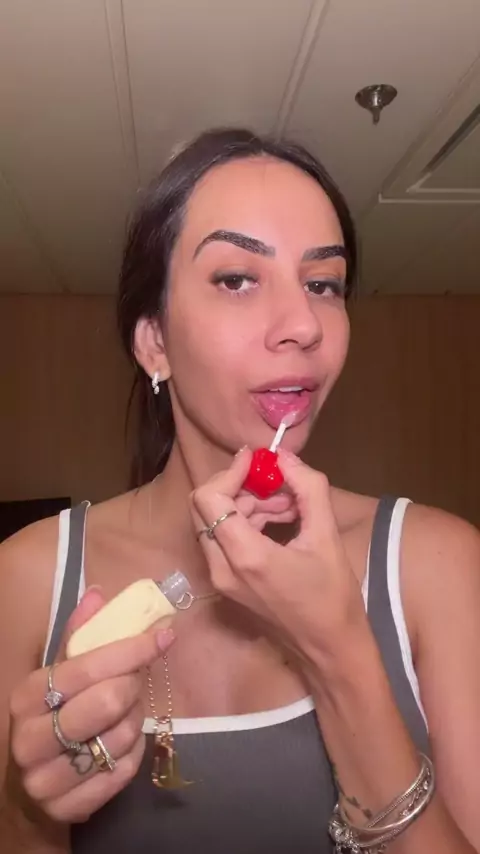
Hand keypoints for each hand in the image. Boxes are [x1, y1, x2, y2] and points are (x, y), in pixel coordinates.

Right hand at [9, 588, 173, 822]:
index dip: (131, 649)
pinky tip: (123, 742)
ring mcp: (47, 778)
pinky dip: (134, 752)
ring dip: (135, 720)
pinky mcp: (68, 807)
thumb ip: (79, 636)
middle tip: (136, 680)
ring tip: (126, 713)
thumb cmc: (50, 716)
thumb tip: (99, 593)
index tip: (163, 636)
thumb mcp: (58, 674)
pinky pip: (123, 770)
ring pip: (120, 738)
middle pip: (108, 701)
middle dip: (133, 686)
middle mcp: (29, 738)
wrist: (29, 785)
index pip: (87, 666)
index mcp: (27, 696)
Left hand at [191, 448, 365, 666]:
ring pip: (213, 523)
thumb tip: (285, 457)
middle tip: (273, 484)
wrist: (330, 651)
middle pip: (203, 508)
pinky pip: (222, 541)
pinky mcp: (226, 586)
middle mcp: (222, 568)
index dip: (229, 471)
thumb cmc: (333, 597)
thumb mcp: (327, 536)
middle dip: (236, 487)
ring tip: (288, 505)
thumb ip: (308, 488)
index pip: (209, 498)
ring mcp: (220, 580)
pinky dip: (244, 523)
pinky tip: (280, 522)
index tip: (257, 461)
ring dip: (244, 505)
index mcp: (245, 555)